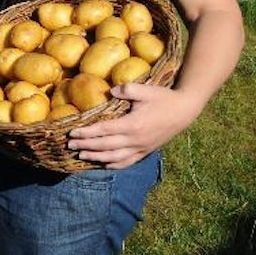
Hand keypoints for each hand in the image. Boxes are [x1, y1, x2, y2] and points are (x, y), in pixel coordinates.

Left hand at [67, 82, 205, 168]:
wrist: (185, 110)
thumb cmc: (163, 98)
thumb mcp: (145, 89)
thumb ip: (126, 89)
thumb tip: (109, 91)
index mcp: (133, 124)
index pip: (104, 130)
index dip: (87, 133)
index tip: (72, 133)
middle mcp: (136, 139)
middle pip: (106, 145)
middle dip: (86, 146)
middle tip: (70, 145)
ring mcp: (141, 147)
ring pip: (115, 157)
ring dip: (97, 157)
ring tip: (82, 156)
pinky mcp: (147, 150)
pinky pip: (128, 161)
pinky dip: (115, 164)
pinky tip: (105, 164)